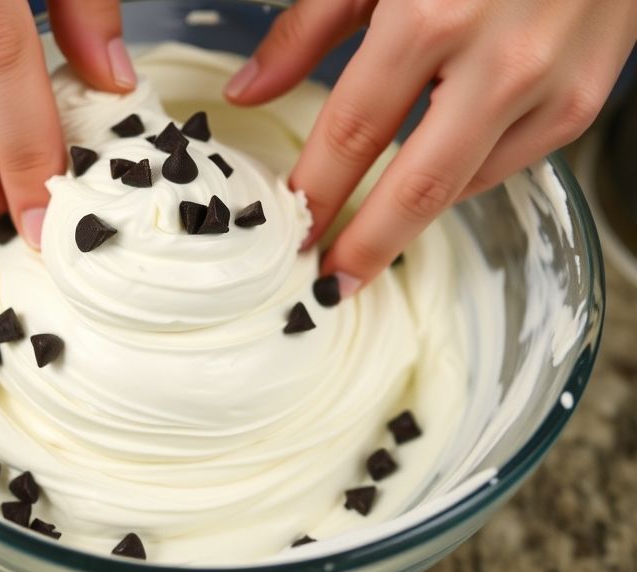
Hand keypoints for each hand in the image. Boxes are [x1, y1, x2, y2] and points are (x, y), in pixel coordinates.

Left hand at [226, 0, 636, 295]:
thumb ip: (306, 30)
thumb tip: (246, 92)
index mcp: (432, 17)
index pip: (353, 135)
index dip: (315, 195)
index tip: (290, 236)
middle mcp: (499, 60)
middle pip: (417, 189)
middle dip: (365, 247)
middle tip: (328, 285)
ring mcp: (553, 86)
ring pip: (465, 184)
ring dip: (411, 214)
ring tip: (368, 231)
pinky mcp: (585, 101)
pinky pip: (507, 163)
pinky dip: (461, 176)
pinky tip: (430, 171)